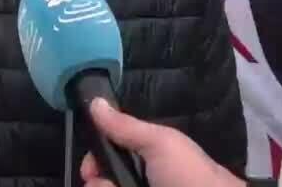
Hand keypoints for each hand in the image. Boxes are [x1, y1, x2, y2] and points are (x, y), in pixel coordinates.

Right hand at [80, 99, 244, 186]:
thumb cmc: (191, 176)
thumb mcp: (160, 143)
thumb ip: (126, 127)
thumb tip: (95, 102)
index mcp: (144, 158)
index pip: (106, 156)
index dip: (94, 160)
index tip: (90, 169)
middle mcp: (138, 178)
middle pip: (100, 179)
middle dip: (98, 182)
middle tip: (109, 186)